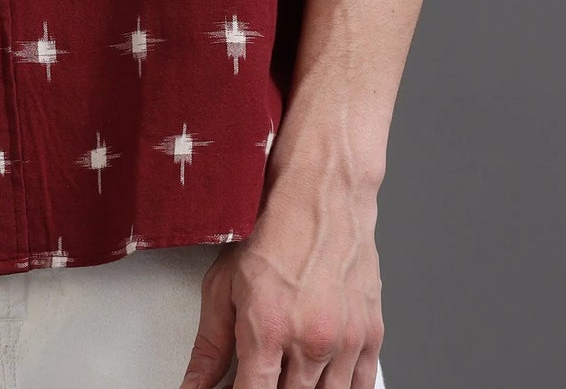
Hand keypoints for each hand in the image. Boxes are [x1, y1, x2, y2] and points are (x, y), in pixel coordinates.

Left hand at [176, 175, 383, 387]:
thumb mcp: (223, 285)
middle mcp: (310, 341)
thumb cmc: (273, 230)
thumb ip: (209, 346)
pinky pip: (359, 387)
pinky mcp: (371, 336)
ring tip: (287, 372)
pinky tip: (320, 378)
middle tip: (260, 371)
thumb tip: (195, 385)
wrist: (322, 195)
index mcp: (268, 330)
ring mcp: (345, 342)